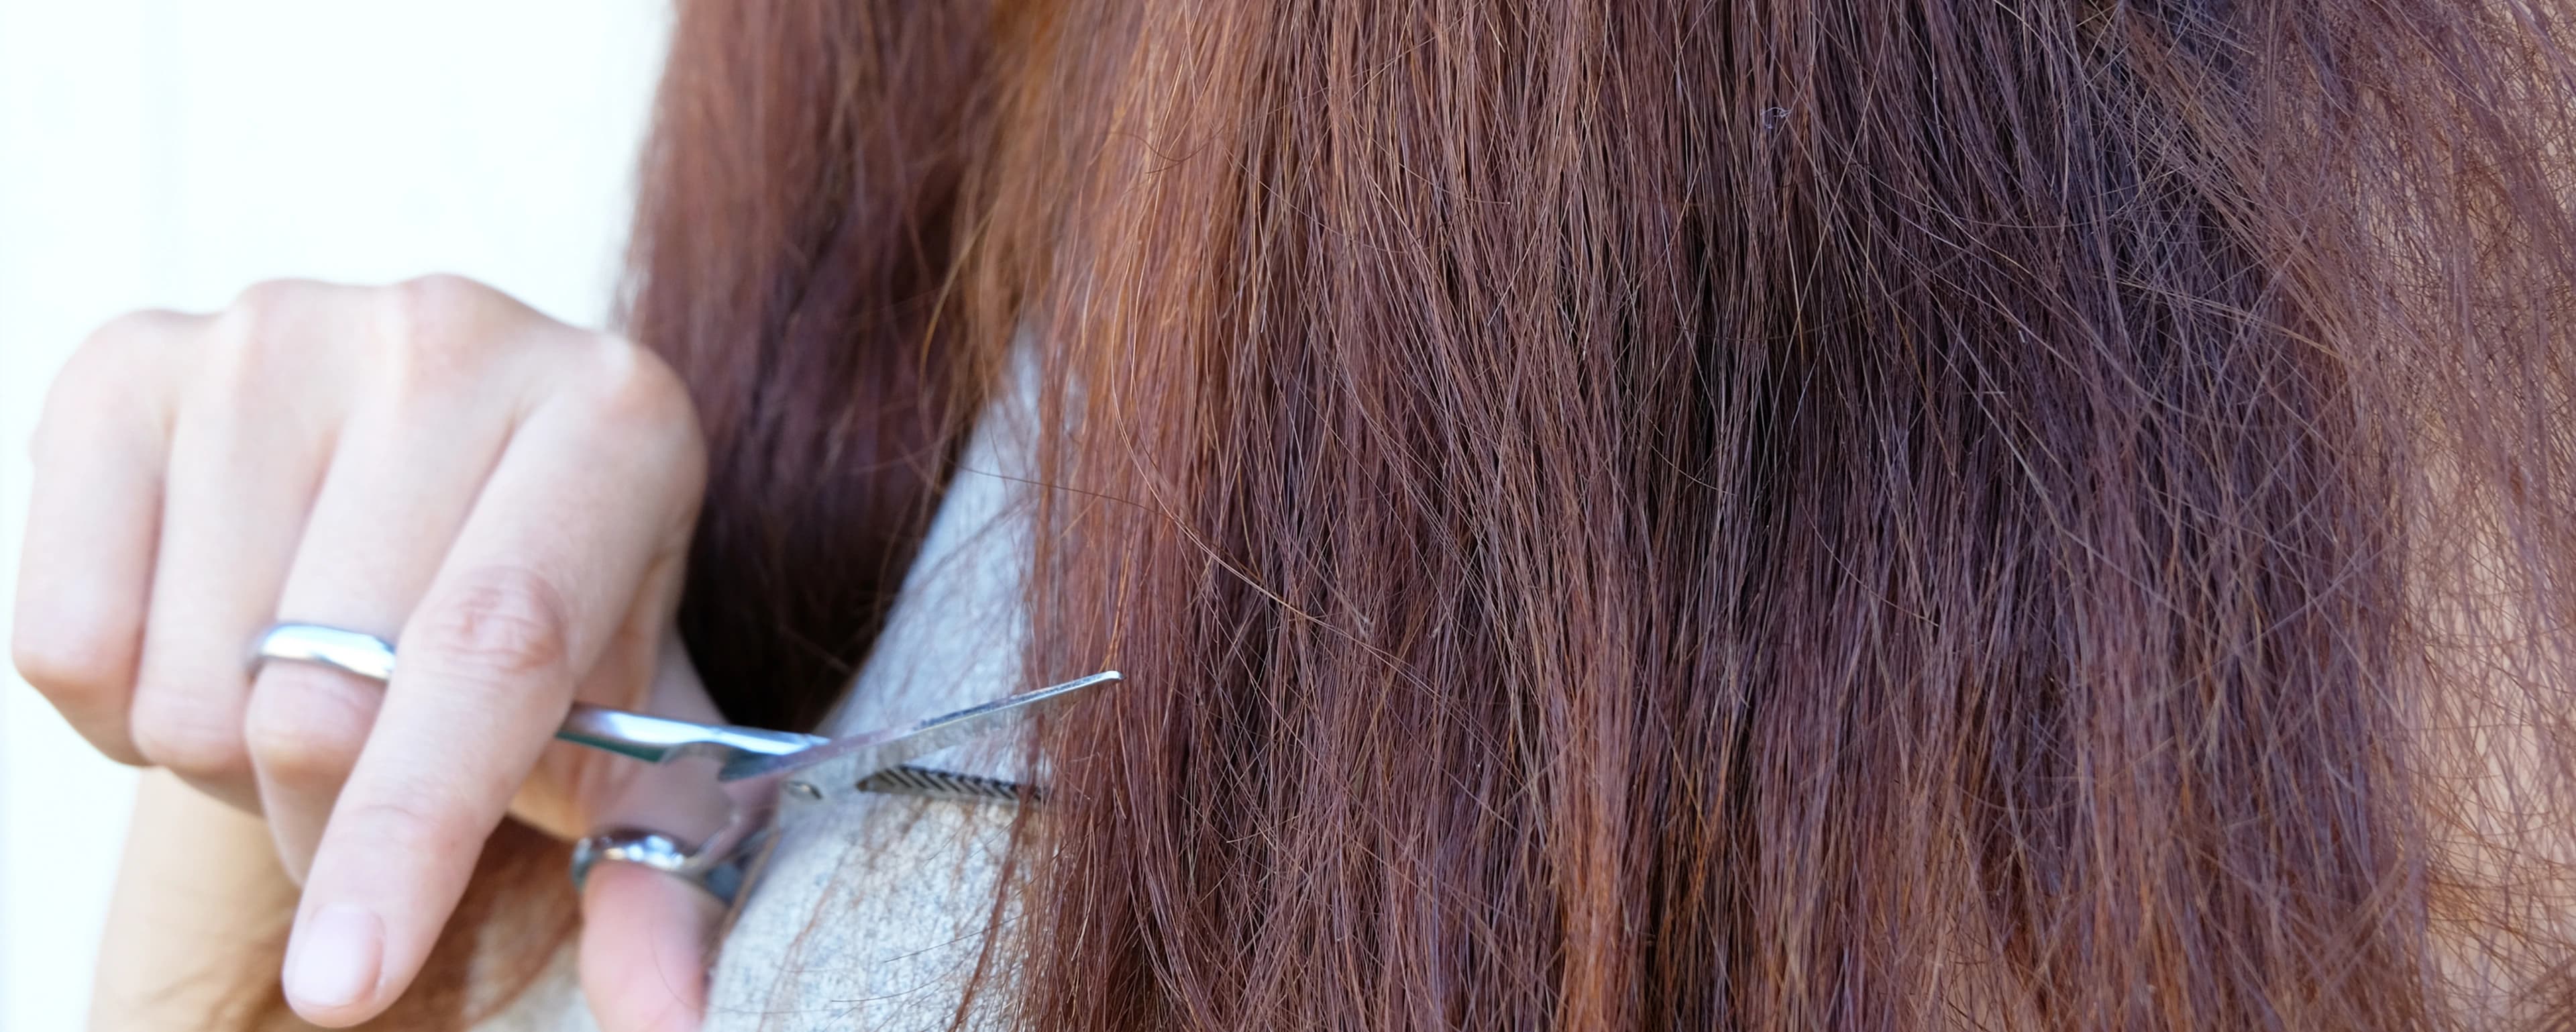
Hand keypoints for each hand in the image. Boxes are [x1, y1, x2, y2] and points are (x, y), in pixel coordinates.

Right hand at [13, 276, 723, 1028]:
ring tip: (303, 698)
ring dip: (227, 759)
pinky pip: (57, 633)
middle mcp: (454, 335)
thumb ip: (662, 878)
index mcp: (618, 416)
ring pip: (187, 679)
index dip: (409, 833)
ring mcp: (281, 326)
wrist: (435, 490)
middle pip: (319, 689)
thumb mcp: (636, 738)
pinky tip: (205, 643)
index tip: (343, 982)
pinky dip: (116, 709)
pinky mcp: (127, 354)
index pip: (492, 653)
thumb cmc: (555, 628)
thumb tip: (674, 1019)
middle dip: (328, 819)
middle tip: (368, 800)